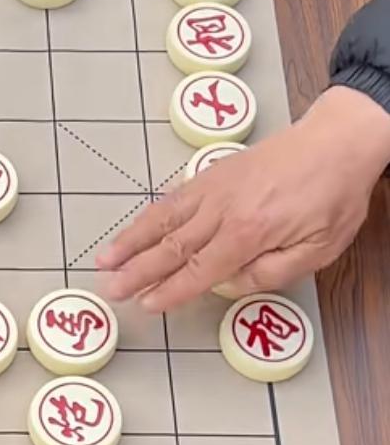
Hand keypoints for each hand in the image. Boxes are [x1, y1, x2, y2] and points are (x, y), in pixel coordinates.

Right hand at [96, 86, 389, 312]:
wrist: (339, 140)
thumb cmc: (334, 194)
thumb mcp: (319, 248)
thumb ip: (271, 273)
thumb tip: (230, 284)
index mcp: (250, 232)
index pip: (199, 271)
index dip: (170, 291)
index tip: (146, 304)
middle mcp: (224, 209)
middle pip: (171, 247)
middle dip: (137, 272)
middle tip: (111, 289)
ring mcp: (215, 188)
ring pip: (163, 219)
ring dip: (131, 242)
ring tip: (105, 260)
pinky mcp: (215, 173)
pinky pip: (173, 198)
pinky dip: (148, 215)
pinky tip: (134, 228)